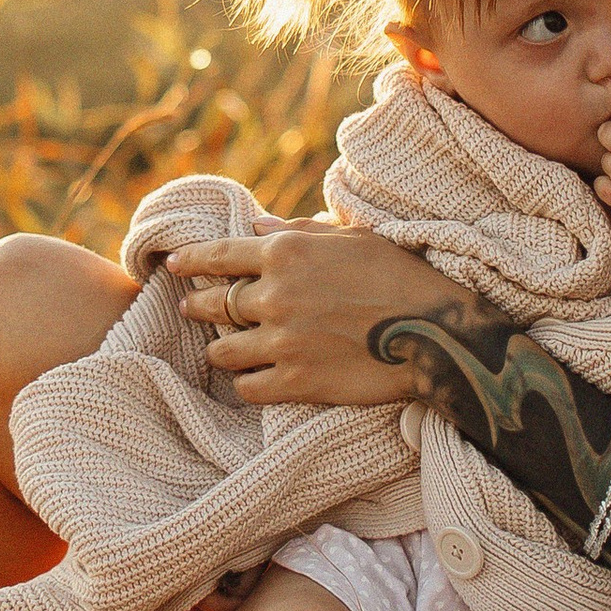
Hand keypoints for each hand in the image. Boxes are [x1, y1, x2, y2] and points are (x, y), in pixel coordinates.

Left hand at [166, 223, 465, 405]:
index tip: (173, 266)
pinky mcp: (296, 381)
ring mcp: (283, 341)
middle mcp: (275, 295)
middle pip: (214, 304)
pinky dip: (246, 382)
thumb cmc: (400, 274)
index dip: (190, 260)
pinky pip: (247, 386)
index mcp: (287, 251)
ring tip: (226, 349)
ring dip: (223, 348)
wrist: (436, 331)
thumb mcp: (352, 236)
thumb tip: (257, 223)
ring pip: (224, 350)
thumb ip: (298, 230)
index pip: (218, 255)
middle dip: (199, 305)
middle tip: (191, 309)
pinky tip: (253, 378)